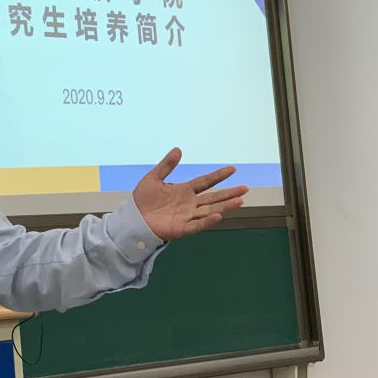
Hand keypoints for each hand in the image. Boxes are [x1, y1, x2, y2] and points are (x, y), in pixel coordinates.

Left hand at [132, 148, 247, 240]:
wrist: (132, 218)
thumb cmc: (143, 199)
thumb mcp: (153, 178)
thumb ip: (166, 165)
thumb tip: (178, 149)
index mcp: (184, 191)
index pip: (205, 182)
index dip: (218, 176)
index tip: (232, 169)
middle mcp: (189, 203)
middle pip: (213, 197)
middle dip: (229, 193)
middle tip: (245, 188)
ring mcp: (187, 216)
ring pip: (209, 210)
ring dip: (224, 206)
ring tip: (240, 201)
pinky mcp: (181, 228)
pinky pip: (197, 225)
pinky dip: (207, 221)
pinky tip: (218, 215)